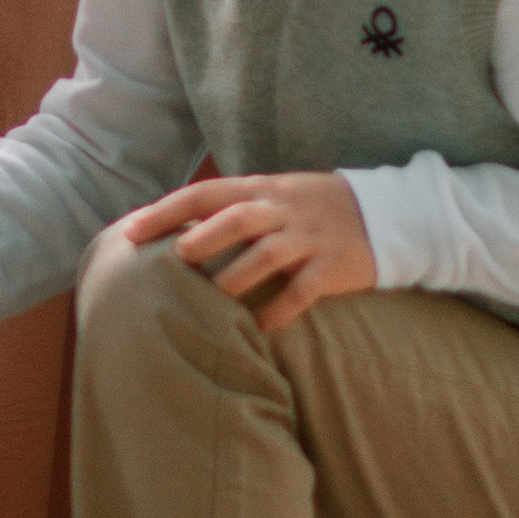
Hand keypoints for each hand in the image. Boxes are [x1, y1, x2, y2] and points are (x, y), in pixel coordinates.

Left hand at [121, 170, 376, 337]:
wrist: (387, 214)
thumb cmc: (311, 208)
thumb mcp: (273, 195)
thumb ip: (231, 208)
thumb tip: (172, 230)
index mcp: (260, 188)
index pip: (204, 194)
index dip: (166, 211)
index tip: (131, 231)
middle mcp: (282, 209)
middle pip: (236, 218)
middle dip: (202, 238)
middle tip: (174, 259)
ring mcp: (309, 238)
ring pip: (266, 255)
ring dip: (235, 278)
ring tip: (210, 299)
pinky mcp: (332, 268)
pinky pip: (301, 291)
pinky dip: (277, 311)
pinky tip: (256, 329)